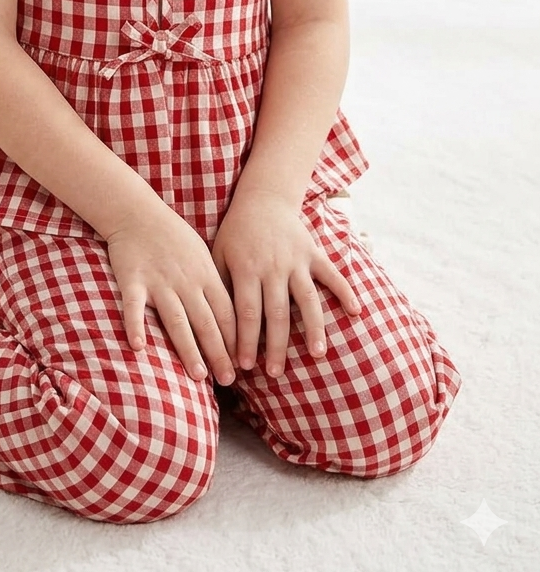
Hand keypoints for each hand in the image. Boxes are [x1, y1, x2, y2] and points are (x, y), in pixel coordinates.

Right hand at [105, 206, 237, 385]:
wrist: (138, 212)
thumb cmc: (173, 236)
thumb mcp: (203, 255)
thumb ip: (215, 284)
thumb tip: (235, 316)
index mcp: (206, 274)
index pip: (227, 313)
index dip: (236, 341)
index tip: (243, 365)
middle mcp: (186, 280)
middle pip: (206, 322)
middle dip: (219, 353)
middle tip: (229, 381)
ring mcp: (159, 281)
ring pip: (177, 320)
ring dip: (189, 349)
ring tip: (199, 376)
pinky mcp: (132, 280)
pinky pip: (134, 307)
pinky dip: (136, 326)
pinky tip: (139, 347)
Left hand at [211, 192, 360, 376]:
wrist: (262, 199)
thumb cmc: (235, 233)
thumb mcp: (218, 255)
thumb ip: (221, 287)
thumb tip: (215, 327)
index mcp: (247, 268)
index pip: (246, 312)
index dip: (246, 340)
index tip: (244, 366)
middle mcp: (274, 266)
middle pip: (276, 313)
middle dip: (276, 346)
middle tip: (275, 373)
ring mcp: (297, 260)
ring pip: (307, 299)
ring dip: (313, 328)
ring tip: (317, 354)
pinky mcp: (314, 253)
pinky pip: (332, 274)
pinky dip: (345, 291)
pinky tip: (356, 312)